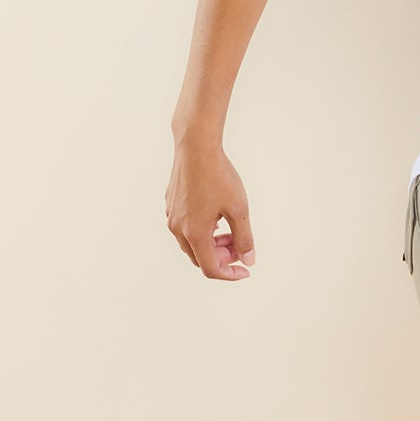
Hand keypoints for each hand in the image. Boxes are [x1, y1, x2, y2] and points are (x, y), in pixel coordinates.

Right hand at [166, 138, 255, 280]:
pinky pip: (185, 228)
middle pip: (200, 258)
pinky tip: (216, 217)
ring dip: (212, 244)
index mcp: (195, 234)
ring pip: (191, 244)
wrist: (196, 147)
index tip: (246, 269)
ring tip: (231, 231)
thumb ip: (244, 238)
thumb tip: (248, 260)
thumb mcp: (239, 209)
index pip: (211, 269)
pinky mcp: (171, 204)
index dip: (230, 274)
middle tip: (240, 246)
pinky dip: (202, 231)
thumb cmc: (219, 177)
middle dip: (222, 257)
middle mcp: (178, 229)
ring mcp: (172, 216)